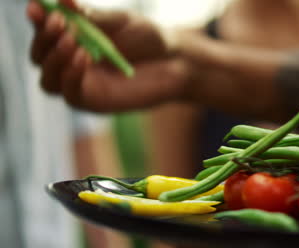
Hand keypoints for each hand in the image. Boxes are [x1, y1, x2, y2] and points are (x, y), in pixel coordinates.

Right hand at [27, 0, 188, 111]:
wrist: (176, 61)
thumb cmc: (148, 38)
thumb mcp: (120, 22)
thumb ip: (93, 17)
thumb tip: (64, 0)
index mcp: (73, 37)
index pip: (44, 30)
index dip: (37, 18)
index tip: (37, 7)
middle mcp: (71, 61)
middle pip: (39, 56)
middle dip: (44, 39)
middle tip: (59, 22)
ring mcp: (81, 83)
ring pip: (48, 80)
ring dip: (54, 59)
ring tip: (74, 41)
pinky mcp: (93, 101)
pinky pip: (71, 93)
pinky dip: (72, 75)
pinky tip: (85, 57)